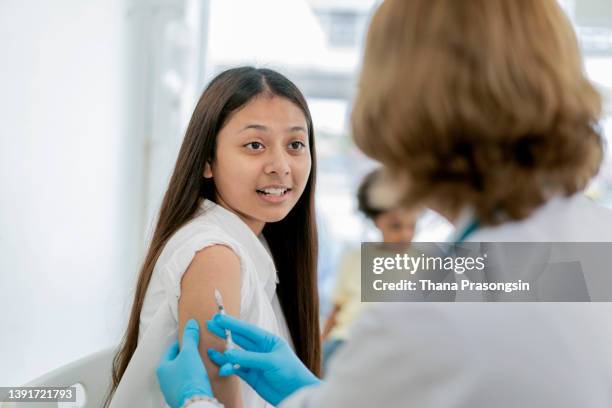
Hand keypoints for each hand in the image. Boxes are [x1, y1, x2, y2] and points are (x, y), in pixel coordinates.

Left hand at [156, 319, 213, 407]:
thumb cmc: (189, 378)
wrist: (196, 402)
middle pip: (177, 361)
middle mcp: (164, 380)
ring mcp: (171, 390)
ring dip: (190, 367)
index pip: (173, 348)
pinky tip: (201, 376)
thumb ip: (190, 337)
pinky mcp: (180, 397)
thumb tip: (191, 322)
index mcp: (162, 367)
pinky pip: (186, 383)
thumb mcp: (190, 353)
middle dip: (188, 355)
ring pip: (182, 373)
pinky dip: (193, 378)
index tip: (193, 337)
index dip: (184, 341)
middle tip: (199, 349)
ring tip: (202, 362)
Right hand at [206, 314, 321, 405]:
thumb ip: (249, 358)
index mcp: (268, 340)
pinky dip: (227, 368)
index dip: (232, 323)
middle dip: (224, 332)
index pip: (247, 330)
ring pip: (235, 355)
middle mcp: (261, 350)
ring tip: (209, 349)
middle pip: (239, 339)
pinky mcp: (251, 376)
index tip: (219, 317)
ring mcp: (255, 363)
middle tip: (210, 325)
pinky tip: (220, 366)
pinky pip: (236, 369)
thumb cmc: (291, 373)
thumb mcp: (271, 362)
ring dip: (223, 353)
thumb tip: (228, 354)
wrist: (297, 393)